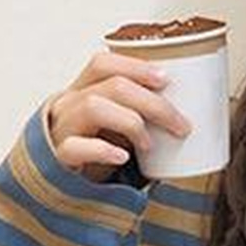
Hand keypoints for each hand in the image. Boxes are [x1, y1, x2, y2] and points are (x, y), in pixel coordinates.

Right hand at [45, 49, 192, 182]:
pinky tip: (122, 157)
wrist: (64, 182)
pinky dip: (102, 150)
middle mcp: (69, 103)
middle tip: (180, 125)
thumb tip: (187, 107)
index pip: (103, 63)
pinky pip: (75, 147)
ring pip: (93, 107)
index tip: (166, 79)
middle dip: (153, 103)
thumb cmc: (95, 147)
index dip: (135, 66)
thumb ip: (136, 109)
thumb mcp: (114, 122)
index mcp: (83, 88)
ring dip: (131, 123)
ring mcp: (62, 128)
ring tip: (149, 145)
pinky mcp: (59, 156)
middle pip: (112, 85)